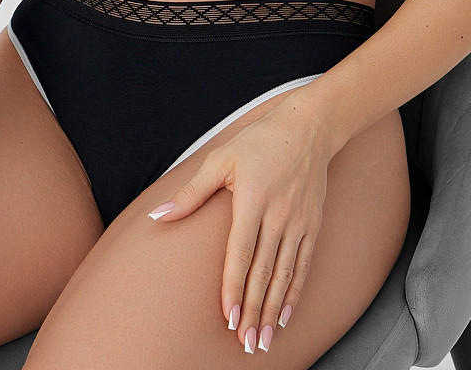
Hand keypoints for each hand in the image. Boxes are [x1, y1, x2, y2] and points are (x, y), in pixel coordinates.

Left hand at [147, 94, 332, 353]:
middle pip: (263, 271)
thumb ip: (191, 193)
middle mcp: (278, 213)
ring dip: (272, 310)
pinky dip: (294, 292)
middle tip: (245, 343)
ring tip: (262, 339)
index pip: (241, 252)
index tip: (228, 318)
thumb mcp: (220, 159)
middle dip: (253, 310)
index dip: (233, 287)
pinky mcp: (312, 223)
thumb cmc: (258, 141)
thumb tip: (158, 217)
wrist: (309, 127)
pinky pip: (303, 264)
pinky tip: (284, 315)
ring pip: (284, 274)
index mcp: (252, 198)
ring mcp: (298, 220)